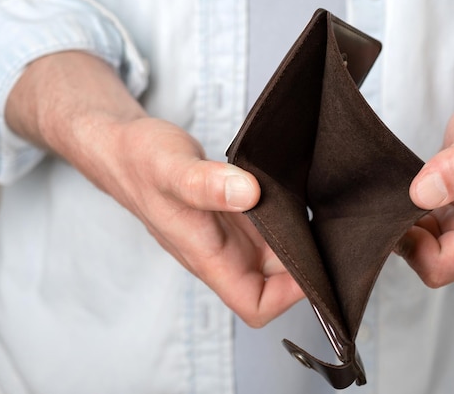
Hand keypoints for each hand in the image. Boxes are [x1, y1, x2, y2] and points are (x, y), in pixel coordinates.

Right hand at [6, 52, 303, 326]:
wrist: (125, 148)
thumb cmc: (140, 163)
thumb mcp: (172, 169)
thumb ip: (206, 184)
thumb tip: (248, 193)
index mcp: (208, 256)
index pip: (255, 305)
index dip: (289, 296)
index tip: (312, 263)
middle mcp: (223, 253)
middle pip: (276, 282)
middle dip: (305, 265)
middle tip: (328, 232)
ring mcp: (230, 234)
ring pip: (276, 255)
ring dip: (300, 241)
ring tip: (322, 214)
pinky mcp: (235, 214)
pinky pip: (270, 227)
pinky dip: (290, 218)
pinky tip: (302, 196)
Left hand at [397, 98, 453, 286]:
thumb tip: (423, 194)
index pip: (438, 267)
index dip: (410, 243)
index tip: (402, 204)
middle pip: (429, 266)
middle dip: (409, 236)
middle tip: (406, 194)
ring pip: (424, 257)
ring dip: (410, 229)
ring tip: (416, 192)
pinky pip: (425, 246)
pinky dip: (414, 226)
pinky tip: (418, 200)